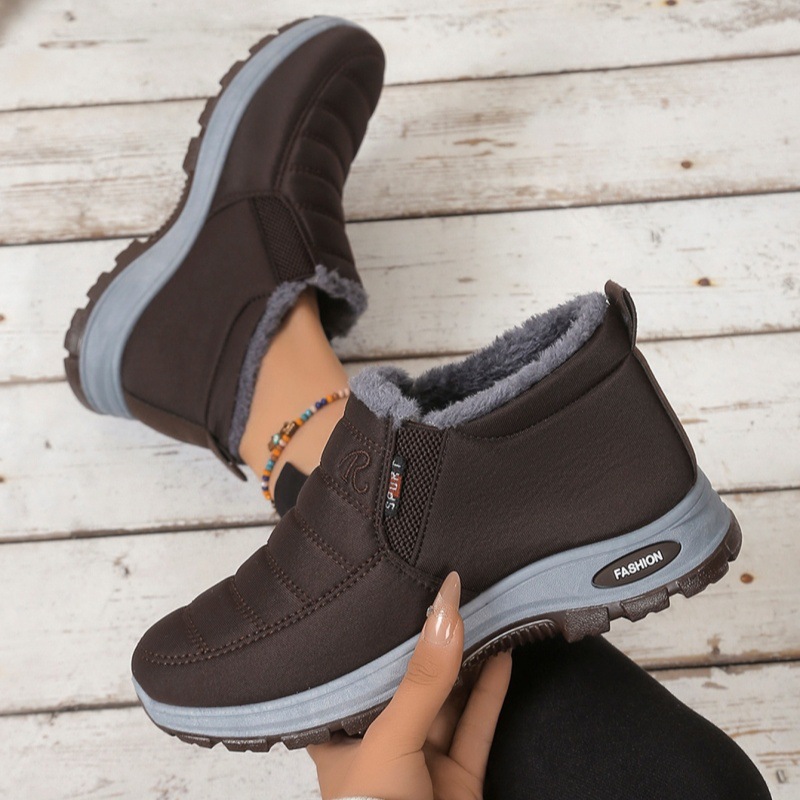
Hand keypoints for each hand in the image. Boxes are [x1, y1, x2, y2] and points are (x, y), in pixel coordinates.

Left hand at [308, 572, 512, 799]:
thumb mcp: (389, 738)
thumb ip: (422, 679)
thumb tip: (446, 611)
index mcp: (341, 735)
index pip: (360, 673)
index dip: (381, 635)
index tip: (401, 591)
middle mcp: (381, 743)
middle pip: (411, 683)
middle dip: (432, 644)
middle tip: (451, 593)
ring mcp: (422, 761)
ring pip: (449, 701)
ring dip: (467, 662)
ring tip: (480, 612)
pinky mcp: (459, 777)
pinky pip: (476, 726)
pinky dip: (490, 692)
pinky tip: (502, 656)